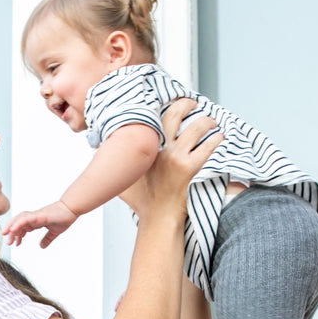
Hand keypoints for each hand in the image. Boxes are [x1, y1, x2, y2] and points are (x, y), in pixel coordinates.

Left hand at [1, 201, 78, 247]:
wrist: (71, 210)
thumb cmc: (64, 218)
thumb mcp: (54, 232)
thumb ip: (47, 239)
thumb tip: (41, 246)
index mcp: (36, 221)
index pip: (23, 228)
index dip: (18, 235)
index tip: (16, 244)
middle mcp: (34, 218)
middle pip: (18, 223)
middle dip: (11, 232)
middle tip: (8, 243)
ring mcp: (36, 215)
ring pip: (19, 219)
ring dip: (11, 226)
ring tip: (5, 233)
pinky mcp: (39, 215)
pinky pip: (26, 218)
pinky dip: (18, 223)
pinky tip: (13, 228)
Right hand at [121, 98, 219, 221]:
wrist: (157, 218)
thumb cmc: (143, 202)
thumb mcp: (121, 180)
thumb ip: (112, 163)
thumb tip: (98, 150)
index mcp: (144, 148)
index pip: (152, 116)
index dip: (163, 105)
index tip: (171, 100)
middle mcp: (159, 148)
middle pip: (175, 113)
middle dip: (186, 104)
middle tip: (192, 103)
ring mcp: (174, 157)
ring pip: (195, 128)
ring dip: (206, 121)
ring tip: (211, 121)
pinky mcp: (188, 168)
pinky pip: (207, 147)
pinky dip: (215, 139)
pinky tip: (219, 137)